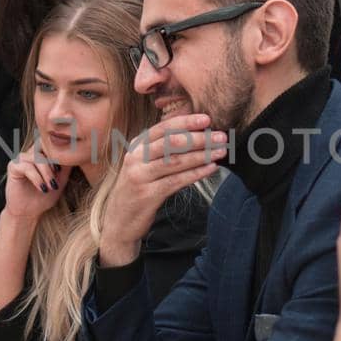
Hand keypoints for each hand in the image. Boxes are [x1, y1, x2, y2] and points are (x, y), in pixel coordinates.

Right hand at [2, 145, 71, 220]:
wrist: (29, 213)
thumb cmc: (44, 197)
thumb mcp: (60, 180)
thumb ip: (66, 167)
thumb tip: (76, 154)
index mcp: (42, 154)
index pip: (52, 144)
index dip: (60, 153)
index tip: (65, 168)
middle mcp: (31, 153)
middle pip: (45, 146)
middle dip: (54, 161)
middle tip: (59, 176)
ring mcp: (21, 159)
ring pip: (37, 158)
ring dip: (47, 173)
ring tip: (51, 186)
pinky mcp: (13, 166)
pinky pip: (27, 167)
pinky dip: (37, 178)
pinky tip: (42, 188)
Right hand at [98, 114, 225, 266]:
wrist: (119, 221)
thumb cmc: (138, 189)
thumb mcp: (144, 164)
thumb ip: (162, 150)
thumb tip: (195, 135)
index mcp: (136, 146)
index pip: (163, 128)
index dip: (186, 122)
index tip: (207, 119)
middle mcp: (136, 158)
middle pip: (170, 142)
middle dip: (198, 138)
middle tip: (221, 136)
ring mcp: (140, 176)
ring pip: (174, 161)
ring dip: (201, 155)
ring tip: (220, 151)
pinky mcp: (147, 195)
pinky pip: (175, 181)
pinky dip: (195, 173)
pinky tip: (210, 168)